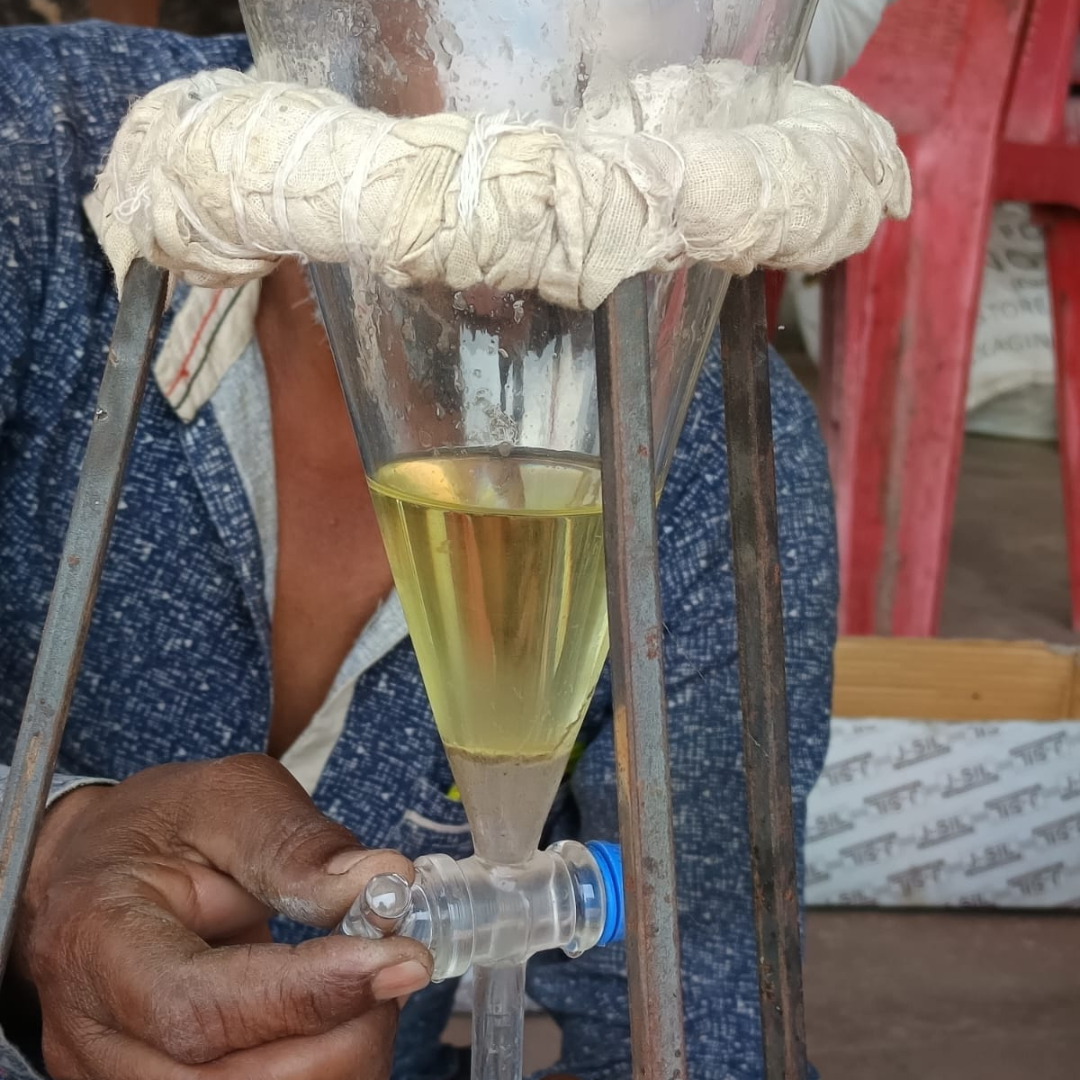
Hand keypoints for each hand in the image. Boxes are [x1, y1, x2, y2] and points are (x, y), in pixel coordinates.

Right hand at [14, 754, 432, 1079]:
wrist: (103, 869)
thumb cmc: (162, 828)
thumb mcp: (231, 798)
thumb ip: (298, 844)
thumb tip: (383, 880)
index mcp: (98, 940)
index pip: (201, 1007)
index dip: (312, 994)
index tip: (401, 959)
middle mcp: (92, 1034)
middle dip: (345, 1031)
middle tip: (391, 962)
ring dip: (339, 1053)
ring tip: (362, 982)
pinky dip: (318, 1066)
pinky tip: (333, 1017)